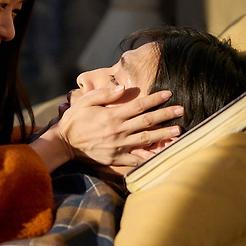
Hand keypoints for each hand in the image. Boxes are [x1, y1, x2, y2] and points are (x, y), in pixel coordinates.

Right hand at [50, 85, 182, 166]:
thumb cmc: (74, 120)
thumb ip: (105, 94)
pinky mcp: (116, 158)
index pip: (139, 105)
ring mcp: (119, 145)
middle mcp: (118, 130)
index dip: (155, 99)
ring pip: (146, 139)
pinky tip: (162, 154)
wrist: (64, 143)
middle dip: (166, 115)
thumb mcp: (85, 101)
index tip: (168, 94)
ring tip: (179, 131)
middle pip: (147, 121)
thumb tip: (122, 86)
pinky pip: (137, 159)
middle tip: (182, 110)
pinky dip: (150, 157)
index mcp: (112, 115)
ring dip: (164, 135)